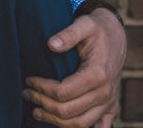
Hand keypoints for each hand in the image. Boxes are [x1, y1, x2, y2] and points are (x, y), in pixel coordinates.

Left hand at [23, 8, 125, 126]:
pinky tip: (61, 123)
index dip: (41, 89)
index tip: (28, 80)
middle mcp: (105, 93)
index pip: (63, 92)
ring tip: (36, 110)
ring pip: (80, 124)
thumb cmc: (97, 29)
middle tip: (26, 93)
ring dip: (55, 121)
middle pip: (68, 111)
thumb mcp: (84, 24)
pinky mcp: (111, 108)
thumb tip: (50, 45)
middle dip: (42, 104)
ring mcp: (109, 103)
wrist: (116, 36)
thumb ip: (68, 34)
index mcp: (98, 74)